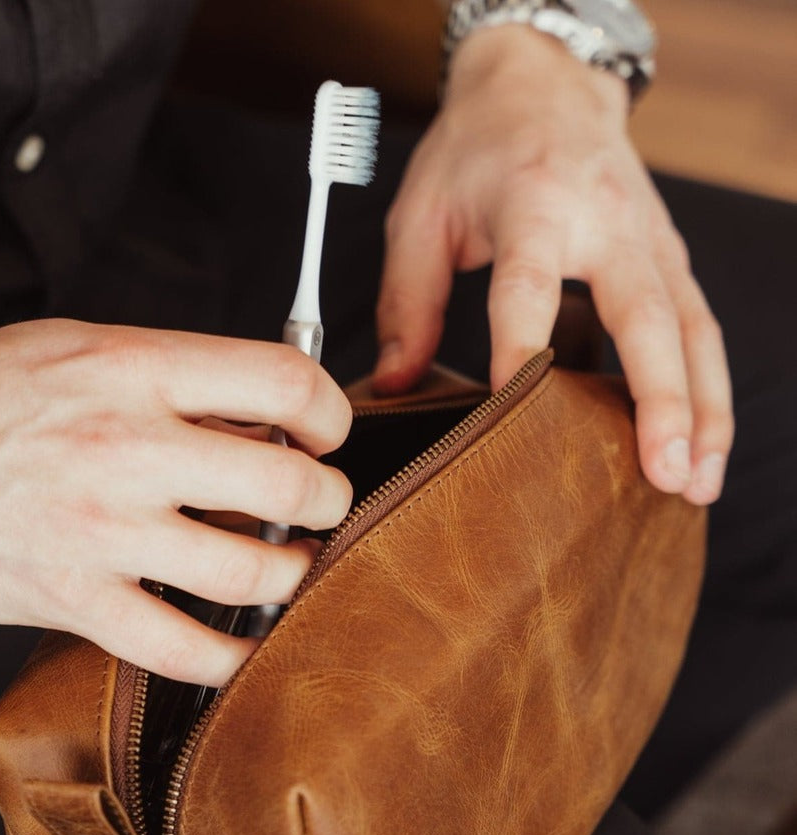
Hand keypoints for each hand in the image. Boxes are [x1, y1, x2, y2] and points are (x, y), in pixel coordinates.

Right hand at [0, 321, 352, 684]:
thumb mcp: (69, 348)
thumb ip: (165, 376)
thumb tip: (253, 410)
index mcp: (130, 368)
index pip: (283, 383)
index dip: (331, 411)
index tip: (328, 434)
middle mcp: (125, 445)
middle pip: (289, 484)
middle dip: (327, 501)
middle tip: (322, 508)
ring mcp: (100, 529)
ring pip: (252, 569)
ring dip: (291, 574)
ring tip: (286, 569)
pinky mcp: (69, 598)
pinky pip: (182, 647)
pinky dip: (229, 656)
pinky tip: (239, 647)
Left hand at [372, 25, 732, 504]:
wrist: (543, 84)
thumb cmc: (479, 149)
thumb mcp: (421, 213)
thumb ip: (406, 303)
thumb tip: (394, 386)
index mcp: (533, 204)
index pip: (527, 284)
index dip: (520, 347)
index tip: (512, 407)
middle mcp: (606, 221)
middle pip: (644, 315)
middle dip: (660, 400)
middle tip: (663, 471)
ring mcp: (649, 239)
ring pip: (691, 330)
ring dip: (702, 409)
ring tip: (696, 482)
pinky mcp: (667, 257)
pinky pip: (697, 328)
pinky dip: (706, 389)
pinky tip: (700, 443)